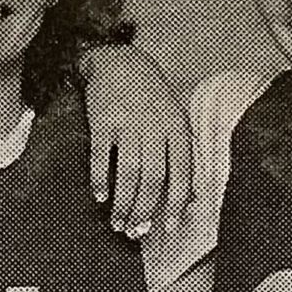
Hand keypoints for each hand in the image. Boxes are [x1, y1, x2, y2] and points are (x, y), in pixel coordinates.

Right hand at [82, 46, 190, 239]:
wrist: (118, 60)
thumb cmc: (151, 94)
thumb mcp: (175, 116)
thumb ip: (182, 152)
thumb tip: (191, 197)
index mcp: (177, 126)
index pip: (180, 173)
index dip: (174, 204)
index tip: (166, 228)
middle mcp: (154, 125)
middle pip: (152, 178)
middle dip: (144, 210)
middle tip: (136, 231)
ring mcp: (127, 122)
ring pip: (127, 173)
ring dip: (123, 203)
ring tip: (118, 223)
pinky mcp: (102, 120)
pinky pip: (100, 157)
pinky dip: (99, 180)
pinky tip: (100, 197)